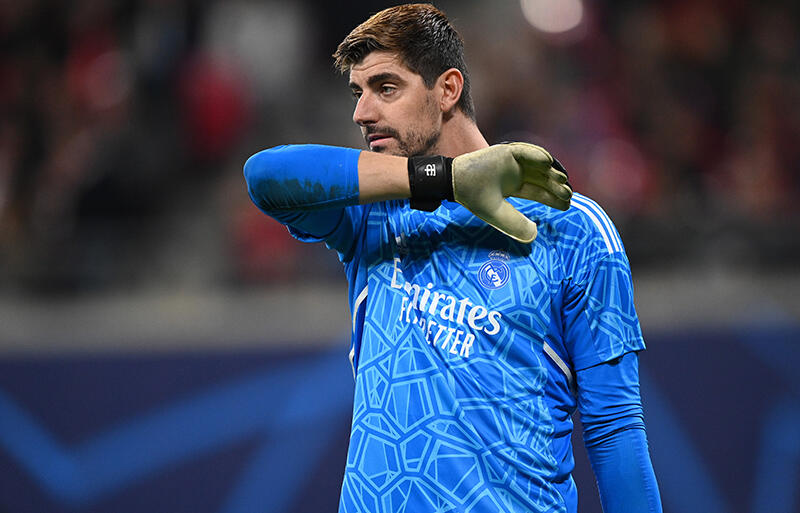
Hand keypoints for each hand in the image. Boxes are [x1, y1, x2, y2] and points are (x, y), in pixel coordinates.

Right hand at [452, 142, 571, 242]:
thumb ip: (515, 224)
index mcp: (513, 186)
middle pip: (541, 178)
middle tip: (569, 195)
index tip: (567, 204)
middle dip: (555, 186)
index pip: (538, 191)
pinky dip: (536, 155)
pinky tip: (548, 162)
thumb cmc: (473, 198)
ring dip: (551, 171)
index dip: (552, 198)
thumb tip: (535, 235)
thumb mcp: (497, 214)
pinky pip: (524, 151)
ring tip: (563, 180)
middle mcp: (515, 172)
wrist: (454, 182)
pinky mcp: (505, 151)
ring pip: (537, 164)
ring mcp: (511, 161)